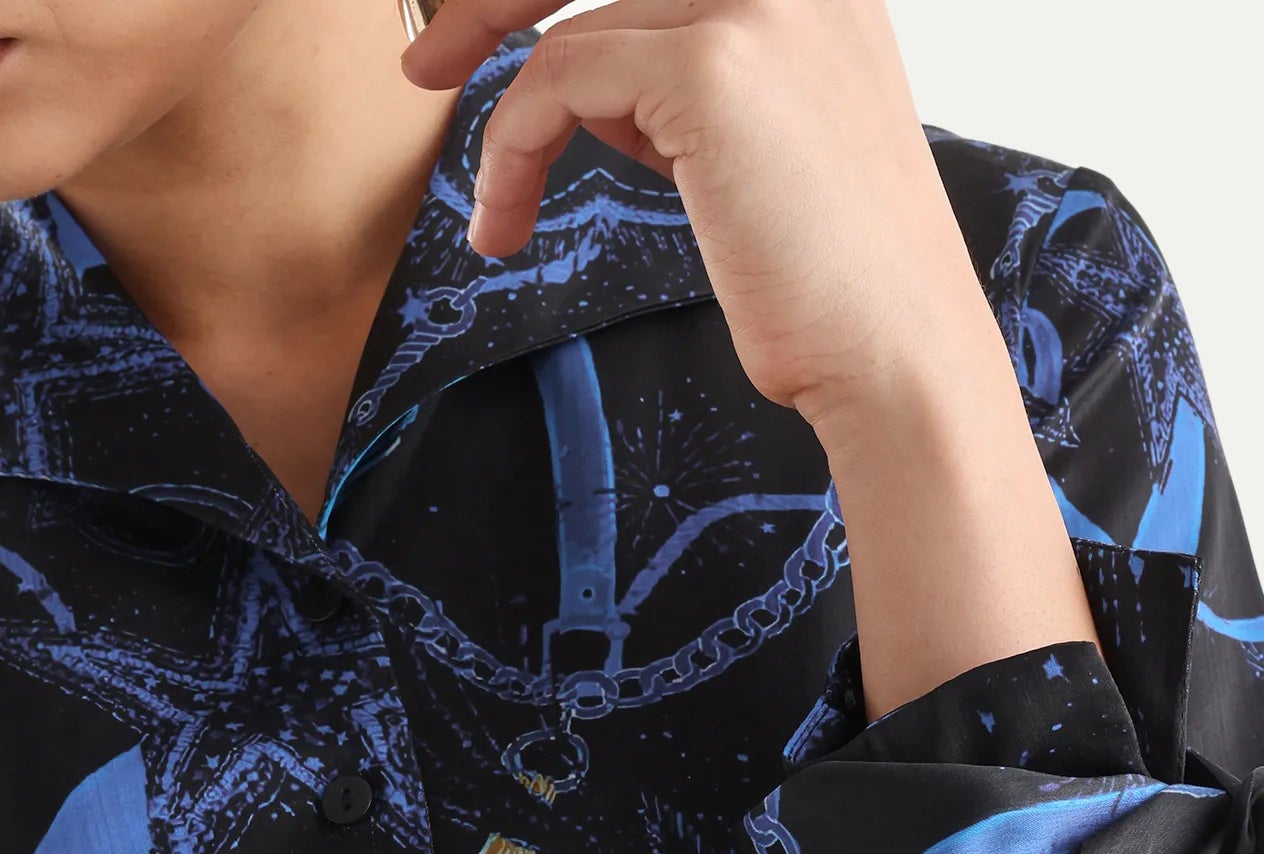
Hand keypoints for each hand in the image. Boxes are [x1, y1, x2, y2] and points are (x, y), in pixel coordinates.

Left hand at [402, 0, 996, 433]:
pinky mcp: (715, 65)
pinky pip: (559, 80)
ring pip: (571, 35)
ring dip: (510, 133)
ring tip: (499, 221)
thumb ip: (686, 81)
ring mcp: (761, 2)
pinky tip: (507, 226)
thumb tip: (584, 66)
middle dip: (494, 2)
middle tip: (425, 64)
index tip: (479, 29)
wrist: (895, 352)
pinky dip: (513, 152)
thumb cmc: (828, 280)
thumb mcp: (758, 145)